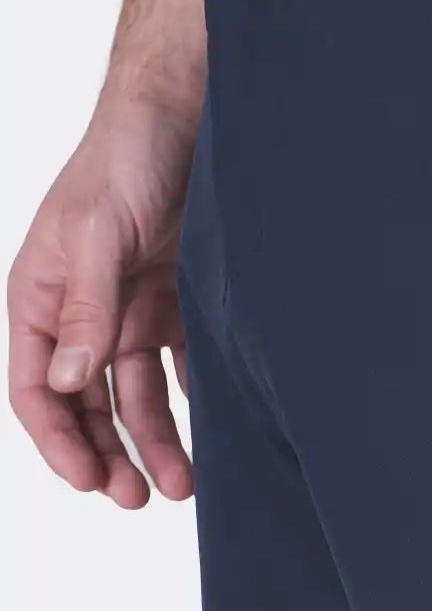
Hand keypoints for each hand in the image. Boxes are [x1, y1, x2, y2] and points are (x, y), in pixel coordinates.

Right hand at [8, 98, 198, 506]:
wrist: (183, 111)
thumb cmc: (123, 159)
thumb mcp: (99, 232)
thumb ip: (85, 307)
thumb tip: (69, 381)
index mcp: (40, 298)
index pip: (37, 388)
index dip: (59, 441)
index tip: (90, 483)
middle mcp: (80, 312)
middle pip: (86, 403)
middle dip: (108, 454)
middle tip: (140, 499)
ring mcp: (127, 308)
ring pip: (135, 393)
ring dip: (154, 439)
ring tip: (182, 485)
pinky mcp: (174, 301)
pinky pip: (180, 364)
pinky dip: (191, 400)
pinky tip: (215, 431)